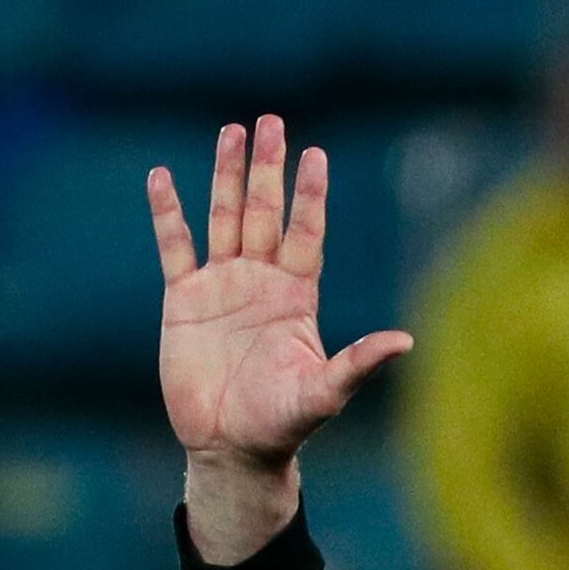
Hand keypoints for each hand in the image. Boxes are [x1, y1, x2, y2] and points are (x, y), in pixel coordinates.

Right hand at [147, 116, 412, 558]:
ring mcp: (221, 287)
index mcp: (296, 297)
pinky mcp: (183, 301)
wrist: (229, 447)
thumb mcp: (324, 393)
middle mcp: (261, 282)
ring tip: (231, 131)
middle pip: (266, 213)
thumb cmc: (282, 424)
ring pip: (224, 218)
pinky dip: (169, 213)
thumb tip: (405, 342)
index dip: (310, 197)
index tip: (317, 156)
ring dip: (227, 177)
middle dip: (269, 169)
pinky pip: (175, 247)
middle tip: (272, 122)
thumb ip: (358, 363)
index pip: (306, 234)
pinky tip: (163, 178)